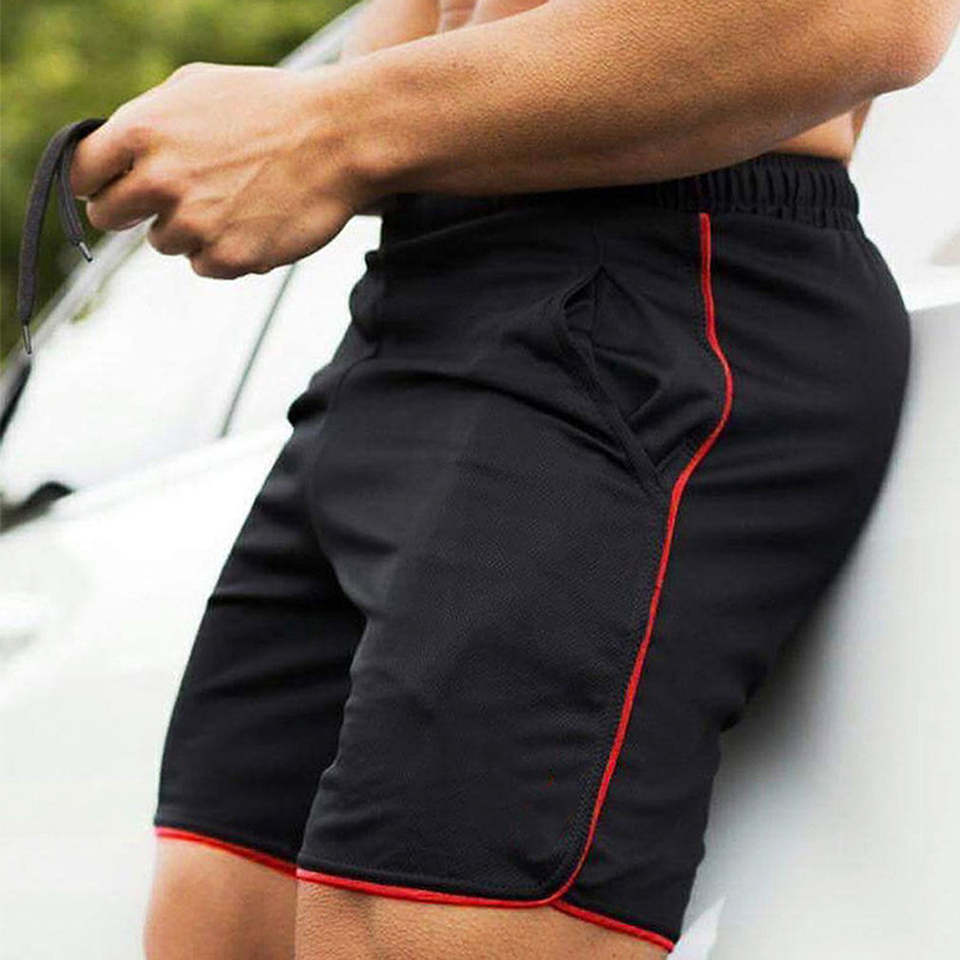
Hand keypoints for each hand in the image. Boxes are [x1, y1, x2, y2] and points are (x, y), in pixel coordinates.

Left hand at [70, 62, 370, 278]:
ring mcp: (195, 224)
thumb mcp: (197, 87)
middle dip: (129, 212)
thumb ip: (148, 120)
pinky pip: (206, 265)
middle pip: (110, 216)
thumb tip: (117, 151)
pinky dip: (224, 250)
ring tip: (232, 202)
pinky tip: (253, 222)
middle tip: (162, 204)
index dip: (93, 182)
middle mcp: (161, 181)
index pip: (82, 173)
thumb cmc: (272, 106)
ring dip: (188, 229)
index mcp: (143, 131)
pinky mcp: (229, 258)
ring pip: (164, 243)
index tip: (105, 189)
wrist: (339, 139)